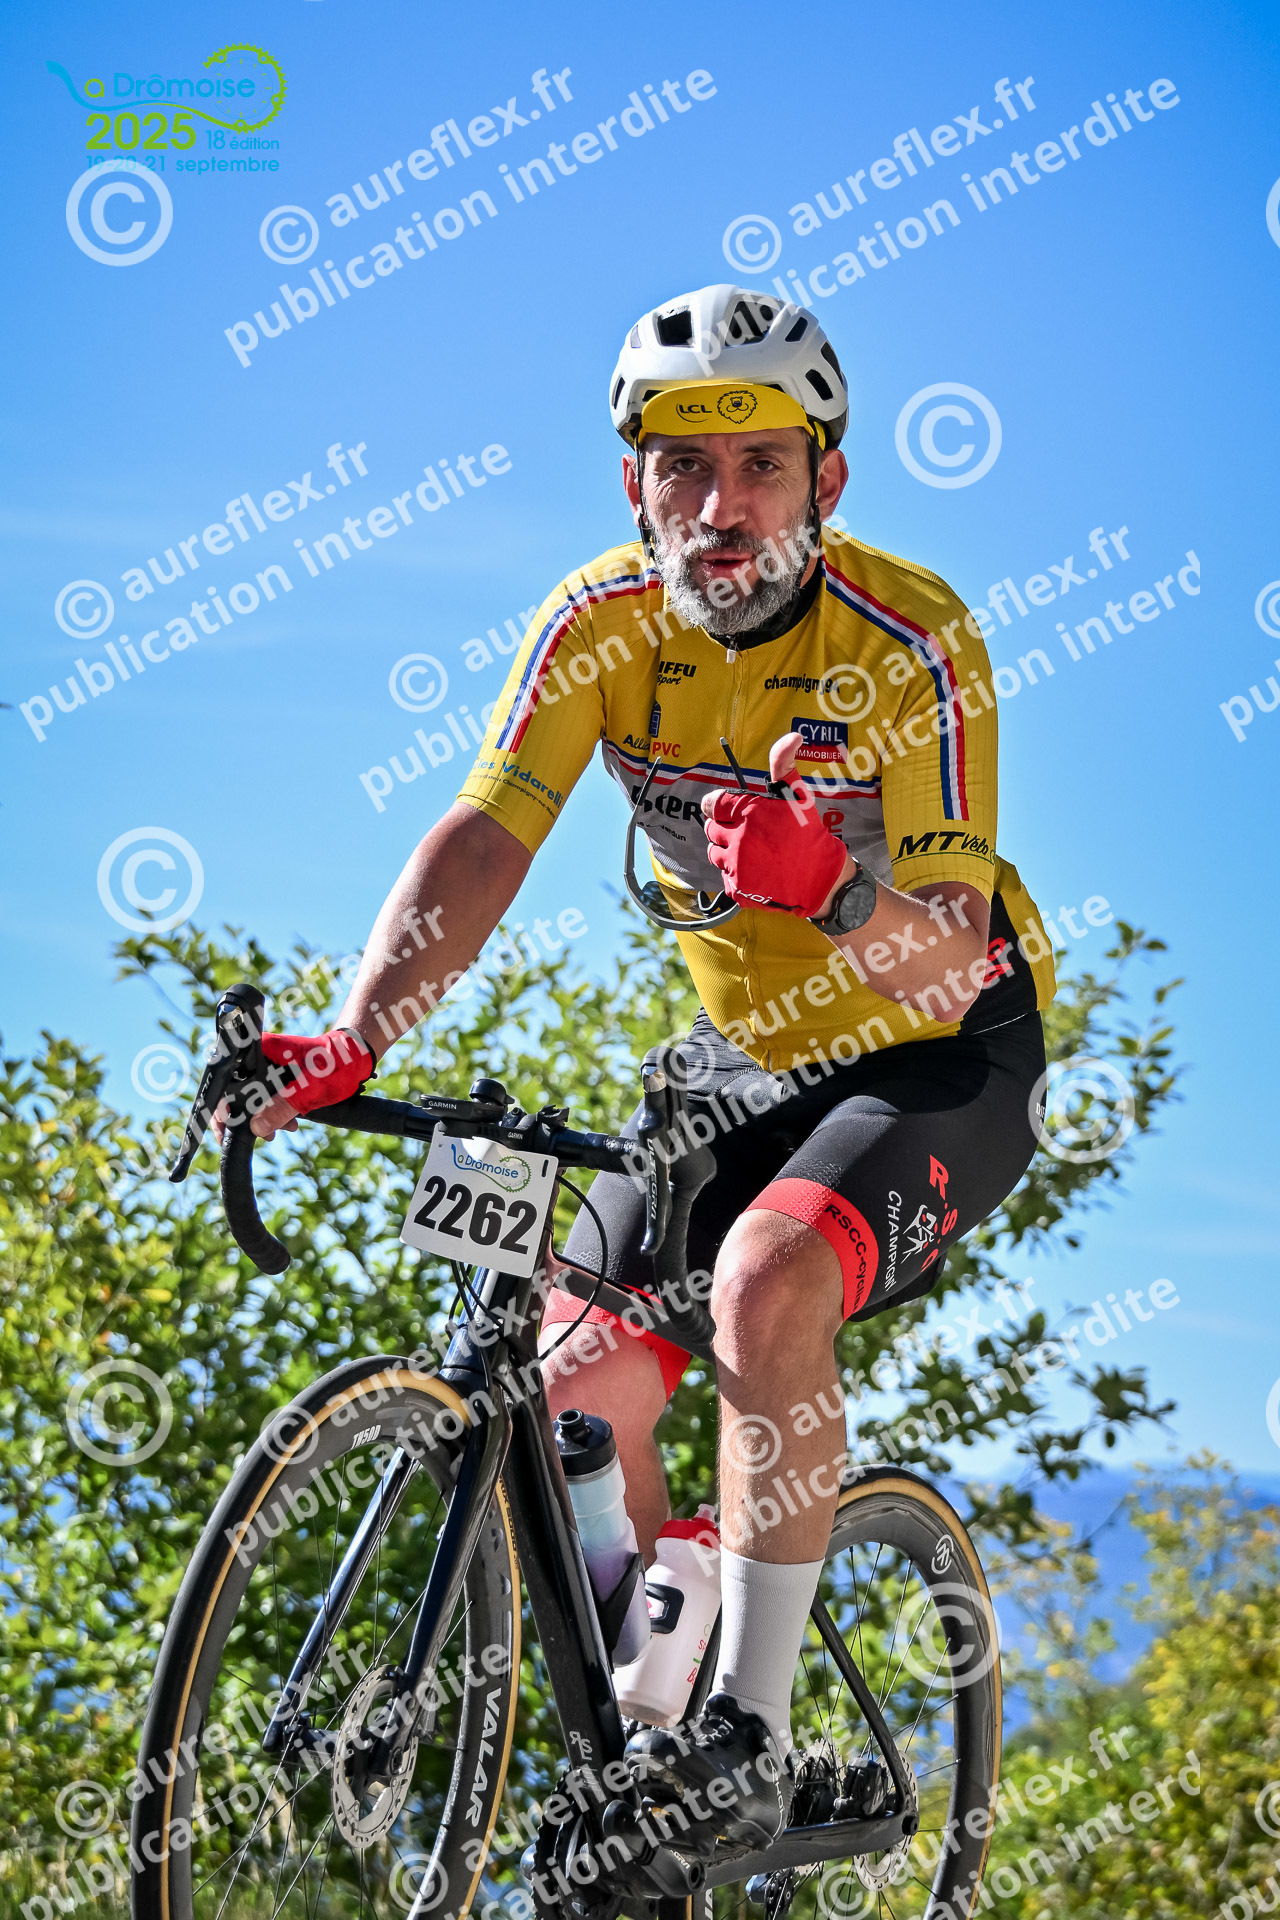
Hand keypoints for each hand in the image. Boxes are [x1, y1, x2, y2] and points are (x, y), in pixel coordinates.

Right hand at [209, 1028, 373, 1144]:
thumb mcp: (310, 1089)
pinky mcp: (276, 1075)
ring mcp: (266, 1066)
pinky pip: (266, 1097)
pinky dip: (273, 1112)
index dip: (223, 1110)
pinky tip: (289, 1124)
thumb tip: (256, 1128)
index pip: (226, 1081)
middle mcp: (257, 1056)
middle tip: (263, 1136)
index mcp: (259, 1050)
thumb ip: (282, 1108)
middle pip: (234, 1092)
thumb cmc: (338, 1062)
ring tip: (281, 1131)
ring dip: (262, 1117)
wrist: (357, 1056)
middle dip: (245, 1118)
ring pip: (251, 1097)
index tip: (227, 1132)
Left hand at [701, 733, 847, 915]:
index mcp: (748, 813)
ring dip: (727, 851)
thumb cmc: (807, 832)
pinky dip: (735, 874)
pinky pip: (723, 877)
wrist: (820, 876)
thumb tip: (793, 736)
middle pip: (710, 830)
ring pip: (714, 854)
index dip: (719, 806)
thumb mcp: (797, 794)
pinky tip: (756, 870)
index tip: (729, 811)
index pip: (711, 804)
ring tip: (752, 852)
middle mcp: (737, 840)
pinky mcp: (738, 889)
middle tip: (747, 833)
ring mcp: (736, 867)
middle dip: (724, 829)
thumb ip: (784, 763)